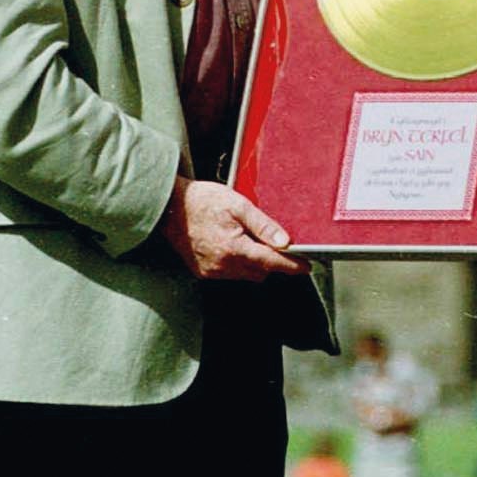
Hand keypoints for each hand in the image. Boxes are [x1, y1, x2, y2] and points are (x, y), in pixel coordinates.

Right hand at [158, 177, 309, 280]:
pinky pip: (230, 274)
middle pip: (260, 272)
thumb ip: (263, 225)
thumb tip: (285, 242)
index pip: (271, 263)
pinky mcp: (202, 272)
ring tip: (251, 239)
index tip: (307, 266)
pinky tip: (234, 245)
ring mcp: (211, 272)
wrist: (169, 207)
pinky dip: (239, 264)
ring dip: (255, 263)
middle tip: (279, 245)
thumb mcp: (237, 205)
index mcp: (233, 249)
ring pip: (246, 275)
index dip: (292, 266)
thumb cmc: (203, 201)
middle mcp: (222, 266)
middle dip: (273, 261)